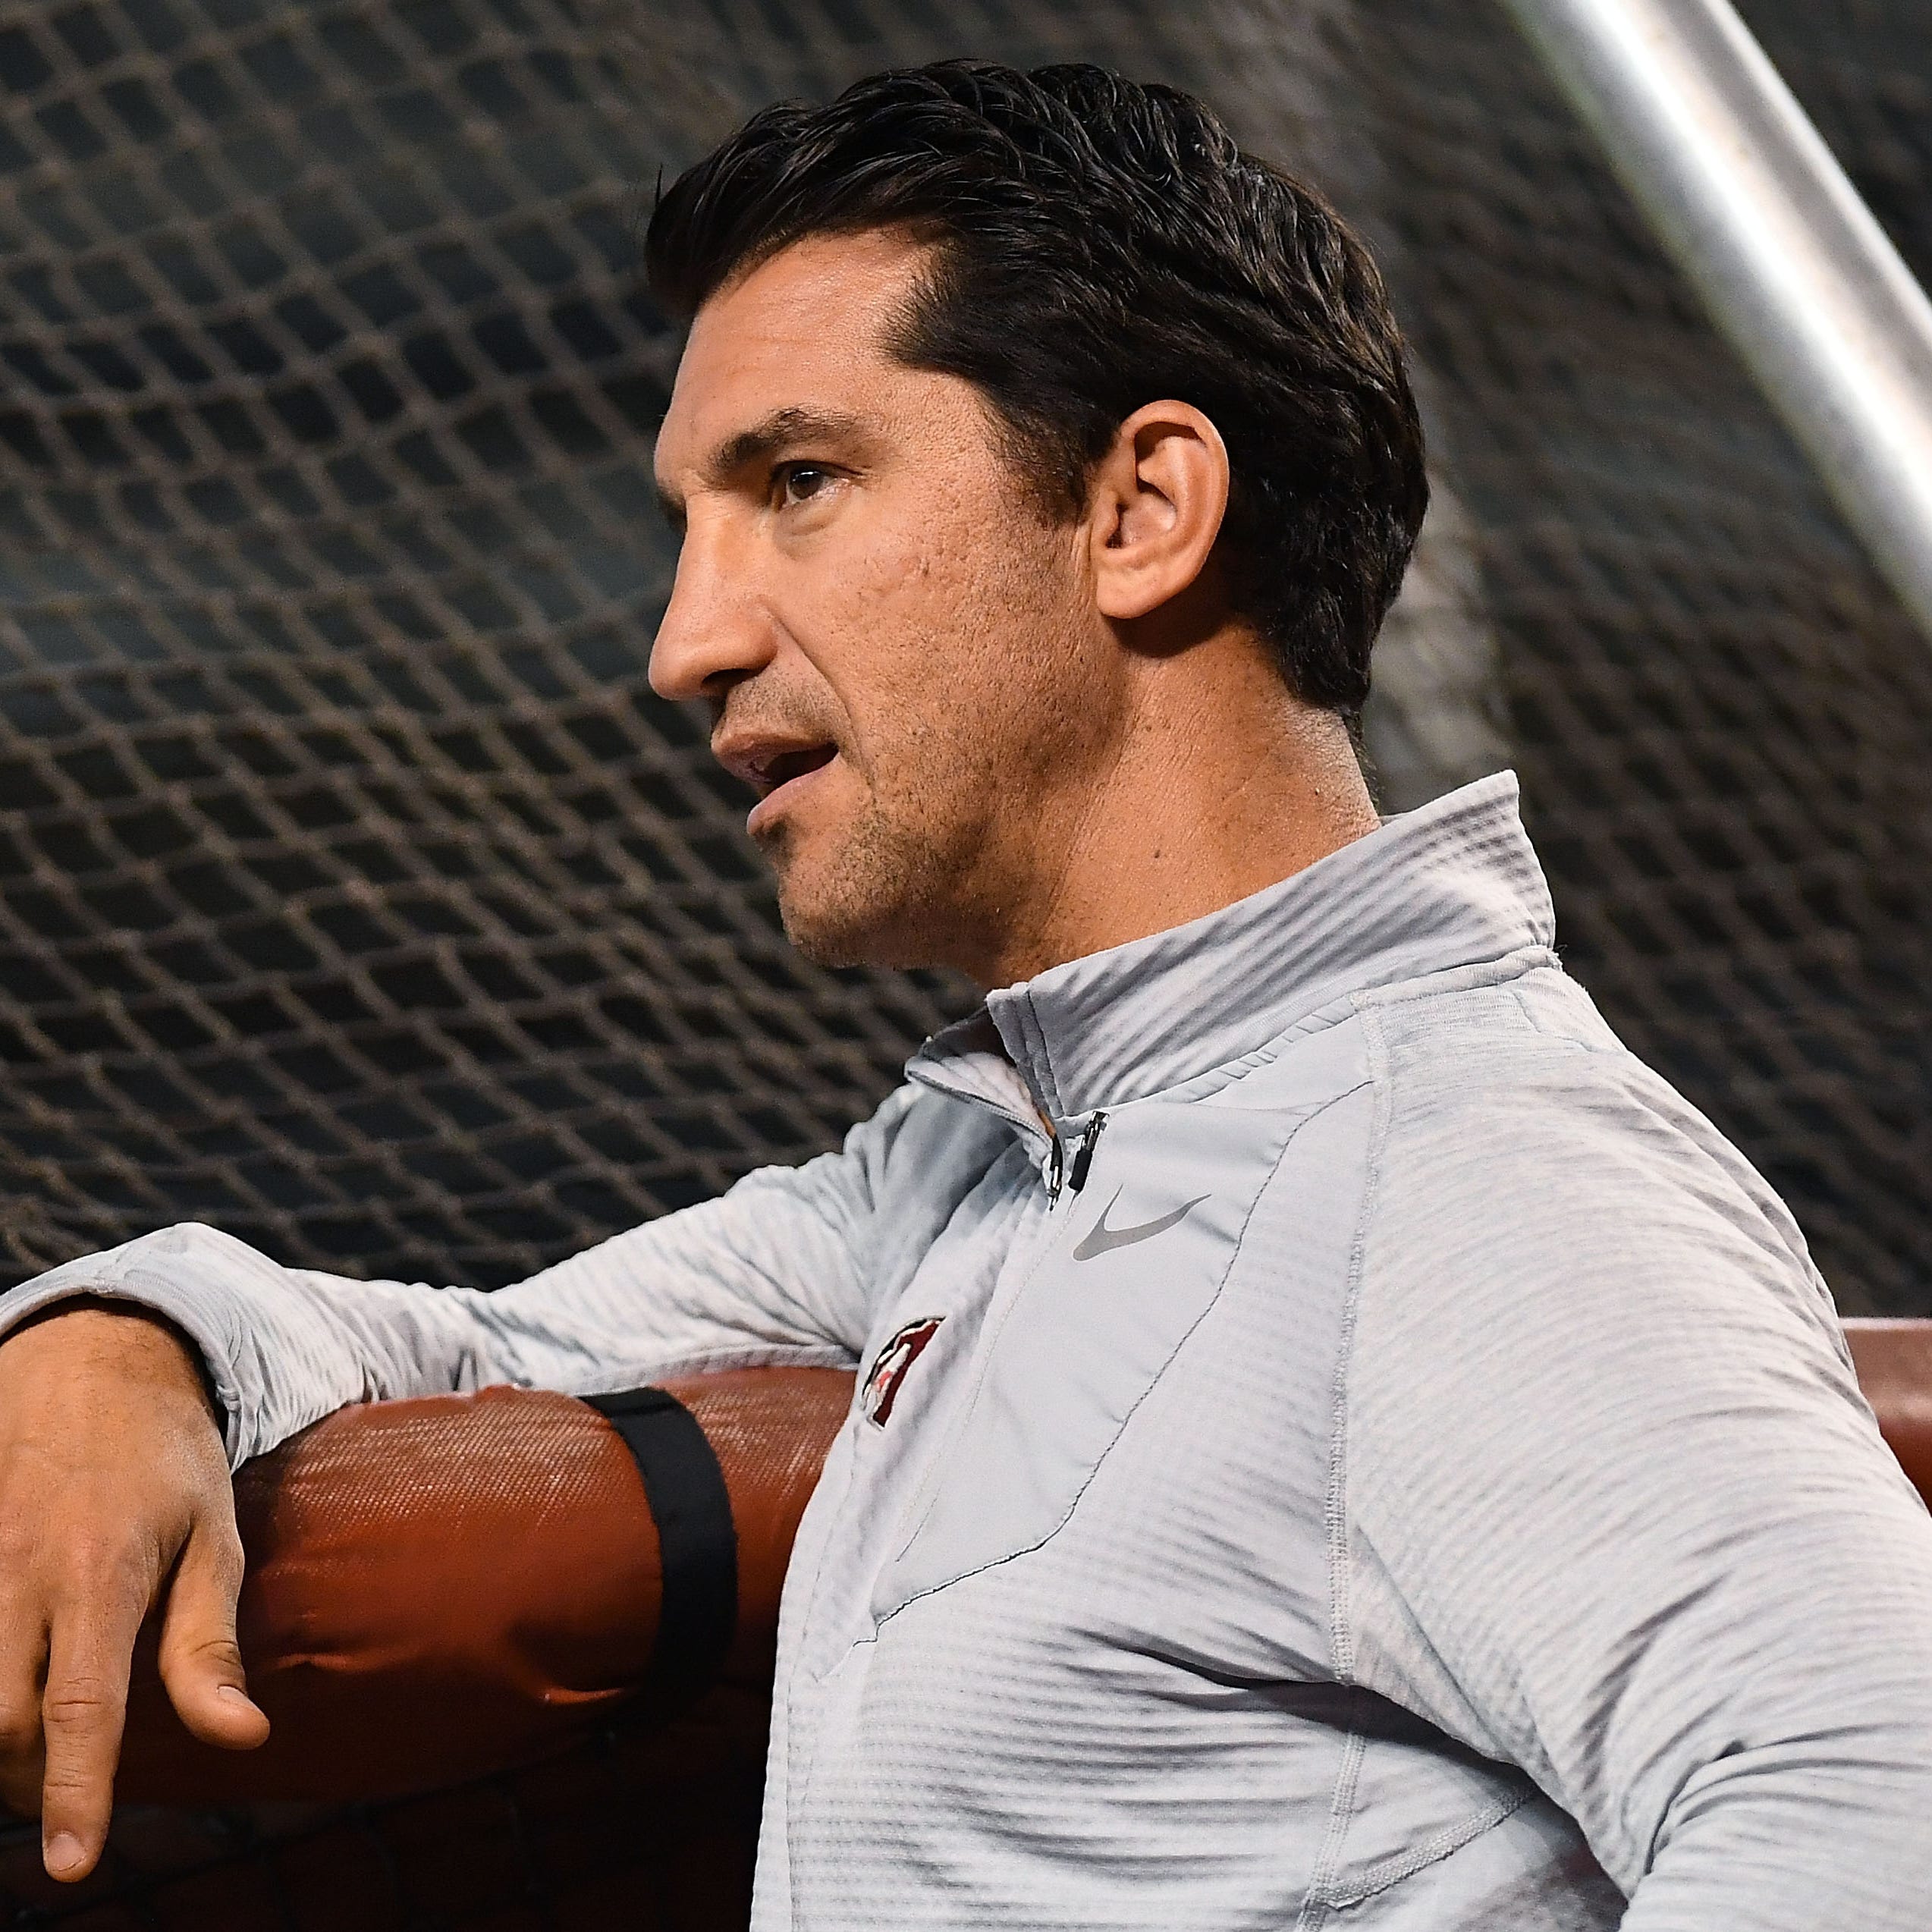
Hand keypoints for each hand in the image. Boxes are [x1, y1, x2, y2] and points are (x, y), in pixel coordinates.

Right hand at [0, 1301, 268, 1879]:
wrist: (91, 1365)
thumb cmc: (166, 1459)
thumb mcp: (212, 1539)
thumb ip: (209, 1647)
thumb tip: (242, 1741)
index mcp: (100, 1574)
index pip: (81, 1709)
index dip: (76, 1794)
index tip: (74, 1863)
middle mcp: (20, 1575)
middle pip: (5, 1721)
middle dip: (34, 1778)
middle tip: (74, 1789)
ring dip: (0, 1742)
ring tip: (41, 1752)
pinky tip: (15, 1693)